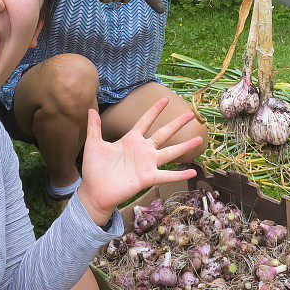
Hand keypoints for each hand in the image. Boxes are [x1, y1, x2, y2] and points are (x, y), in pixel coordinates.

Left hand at [76, 98, 202, 225]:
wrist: (94, 191)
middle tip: (191, 114)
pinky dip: (179, 174)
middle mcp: (143, 150)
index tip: (164, 99)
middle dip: (177, 123)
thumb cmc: (94, 168)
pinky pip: (167, 175)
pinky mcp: (148, 177)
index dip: (154, 110)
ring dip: (185, 146)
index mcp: (131, 140)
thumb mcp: (93, 144)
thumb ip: (94, 126)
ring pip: (171, 152)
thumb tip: (89, 108)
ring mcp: (147, 163)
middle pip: (164, 133)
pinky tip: (193, 171)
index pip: (145, 121)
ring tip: (200, 140)